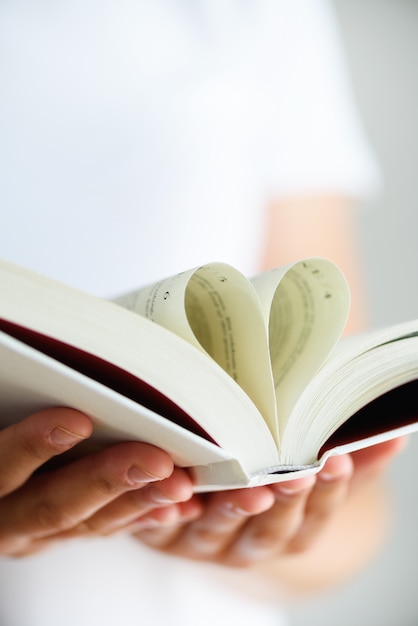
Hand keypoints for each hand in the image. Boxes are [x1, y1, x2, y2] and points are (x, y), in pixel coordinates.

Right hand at [0, 408, 194, 556]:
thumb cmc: (3, 422)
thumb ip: (8, 404)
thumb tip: (23, 371)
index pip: (0, 465)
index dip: (34, 445)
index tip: (79, 421)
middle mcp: (3, 517)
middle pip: (52, 504)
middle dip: (108, 480)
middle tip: (157, 461)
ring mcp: (31, 533)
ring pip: (86, 523)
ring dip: (137, 503)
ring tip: (180, 485)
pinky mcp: (58, 536)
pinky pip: (103, 531)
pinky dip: (140, 518)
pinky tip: (175, 508)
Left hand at [134, 438, 406, 572]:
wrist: (208, 498)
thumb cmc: (268, 475)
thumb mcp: (308, 469)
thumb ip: (351, 457)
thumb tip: (395, 435)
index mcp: (285, 532)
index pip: (313, 518)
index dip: (328, 494)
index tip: (334, 460)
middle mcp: (245, 544)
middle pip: (269, 532)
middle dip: (285, 502)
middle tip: (294, 472)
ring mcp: (202, 541)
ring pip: (217, 533)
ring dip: (232, 510)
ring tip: (245, 484)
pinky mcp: (159, 529)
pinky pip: (161, 527)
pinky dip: (168, 513)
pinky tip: (178, 492)